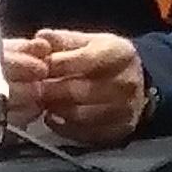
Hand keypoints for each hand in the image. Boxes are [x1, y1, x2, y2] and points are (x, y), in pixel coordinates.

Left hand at [23, 29, 150, 147]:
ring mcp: (126, 109)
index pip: (84, 60)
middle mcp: (127, 82)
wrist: (137, 81)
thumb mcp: (89, 41)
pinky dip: (64, 127)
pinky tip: (53, 117)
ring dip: (56, 109)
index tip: (37, 66)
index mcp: (120, 53)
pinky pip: (85, 133)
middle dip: (51, 90)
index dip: (55, 64)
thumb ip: (63, 40)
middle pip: (80, 91)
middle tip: (34, 88)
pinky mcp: (120, 130)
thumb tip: (41, 38)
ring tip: (44, 101)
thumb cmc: (106, 59)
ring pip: (81, 115)